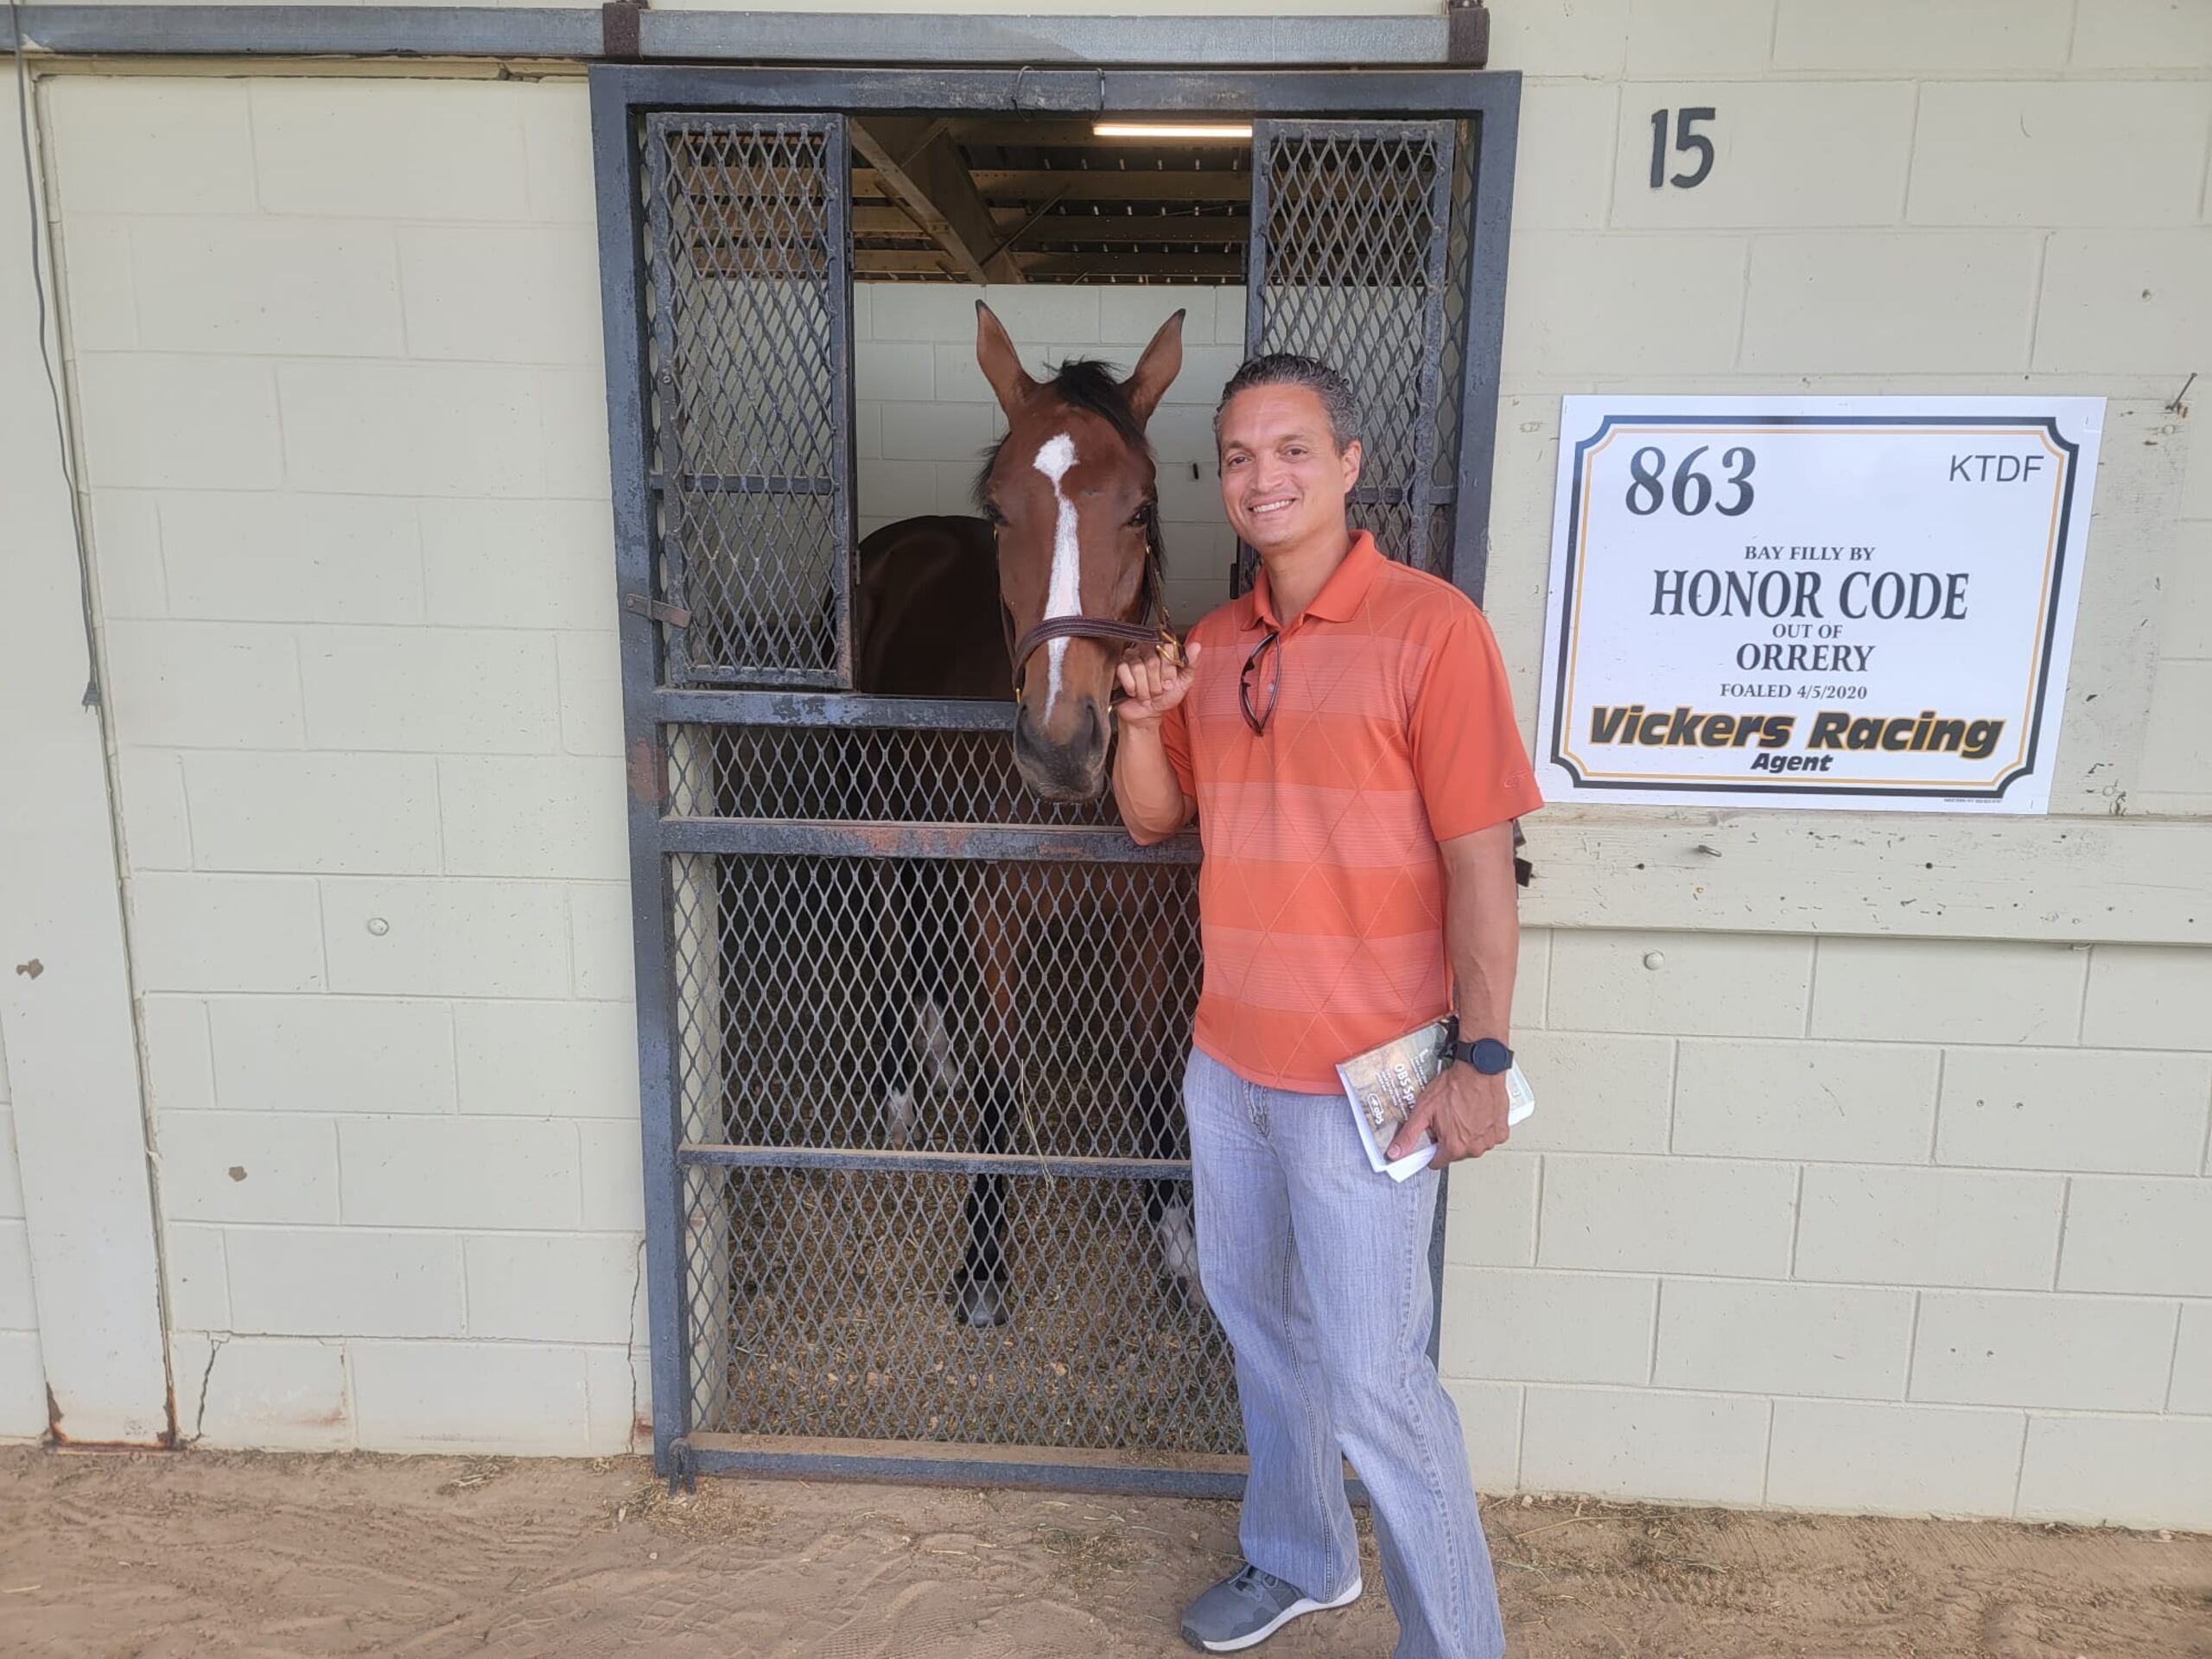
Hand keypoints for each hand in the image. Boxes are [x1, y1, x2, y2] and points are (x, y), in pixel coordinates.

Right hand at [1114, 638, 1201, 729]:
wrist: (1148, 715)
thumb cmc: (1165, 697)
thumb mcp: (1184, 682)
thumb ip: (1191, 664)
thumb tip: (1196, 646)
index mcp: (1163, 651)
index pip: (1167, 650)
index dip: (1168, 670)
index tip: (1169, 683)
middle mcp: (1147, 650)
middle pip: (1152, 660)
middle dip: (1156, 683)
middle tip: (1158, 691)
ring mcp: (1132, 657)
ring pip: (1138, 668)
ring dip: (1144, 688)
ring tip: (1147, 694)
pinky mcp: (1119, 667)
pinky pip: (1124, 671)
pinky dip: (1131, 687)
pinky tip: (1134, 692)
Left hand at [1388, 1062, 1508, 1168]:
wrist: (1479, 1070)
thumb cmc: (1454, 1086)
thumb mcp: (1423, 1110)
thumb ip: (1409, 1135)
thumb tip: (1396, 1153)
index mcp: (1454, 1147)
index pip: (1436, 1162)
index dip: (1431, 1149)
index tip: (1433, 1138)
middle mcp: (1474, 1148)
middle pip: (1455, 1153)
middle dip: (1450, 1139)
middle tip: (1448, 1118)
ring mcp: (1489, 1140)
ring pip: (1473, 1145)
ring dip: (1468, 1133)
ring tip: (1463, 1112)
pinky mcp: (1501, 1132)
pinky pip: (1489, 1136)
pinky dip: (1483, 1128)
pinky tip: (1477, 1113)